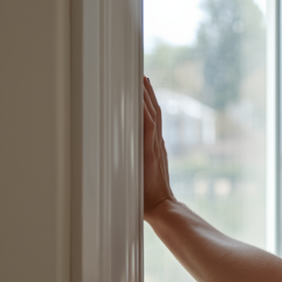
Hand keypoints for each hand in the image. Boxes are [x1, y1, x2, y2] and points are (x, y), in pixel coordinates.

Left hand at [143, 76, 175, 217]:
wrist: (162, 206)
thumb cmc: (147, 196)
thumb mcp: (140, 175)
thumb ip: (134, 163)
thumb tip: (119, 158)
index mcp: (154, 148)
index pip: (152, 120)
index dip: (148, 103)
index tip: (143, 88)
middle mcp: (156, 144)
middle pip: (154, 112)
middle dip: (147, 93)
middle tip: (142, 75)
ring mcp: (155, 147)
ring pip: (152, 115)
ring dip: (146, 97)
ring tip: (142, 79)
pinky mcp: (150, 152)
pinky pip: (148, 126)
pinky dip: (145, 111)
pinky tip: (141, 99)